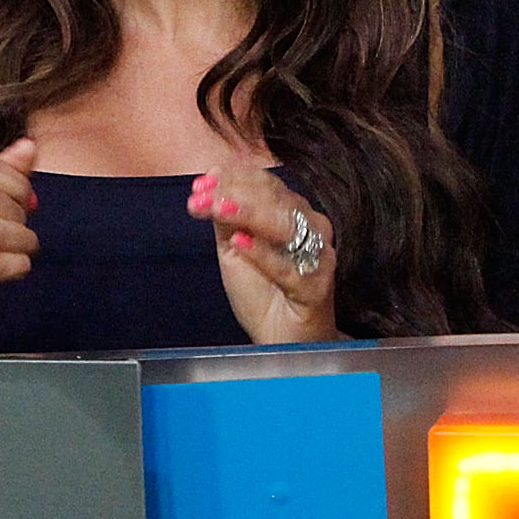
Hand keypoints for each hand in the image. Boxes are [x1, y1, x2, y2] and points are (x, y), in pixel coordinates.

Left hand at [190, 167, 340, 343]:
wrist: (285, 340)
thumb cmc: (263, 292)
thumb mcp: (234, 249)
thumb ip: (225, 216)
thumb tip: (210, 177)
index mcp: (292, 213)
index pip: (265, 183)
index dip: (232, 179)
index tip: (199, 185)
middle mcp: (311, 228)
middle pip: (276, 198)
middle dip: (234, 193)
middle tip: (200, 197)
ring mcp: (318, 256)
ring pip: (286, 225)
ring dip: (249, 213)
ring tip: (219, 209)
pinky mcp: (317, 286)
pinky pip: (290, 268)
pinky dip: (265, 254)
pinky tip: (241, 243)